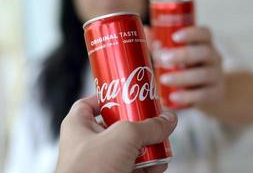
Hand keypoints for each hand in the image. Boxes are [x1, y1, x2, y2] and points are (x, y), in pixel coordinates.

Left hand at [56, 96, 177, 172]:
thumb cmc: (89, 170)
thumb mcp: (123, 136)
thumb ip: (148, 126)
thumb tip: (168, 120)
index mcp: (78, 126)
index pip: (91, 103)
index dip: (109, 96)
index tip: (128, 94)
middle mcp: (88, 144)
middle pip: (117, 126)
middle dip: (138, 124)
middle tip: (152, 119)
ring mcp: (100, 163)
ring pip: (128, 149)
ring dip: (148, 146)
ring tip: (162, 142)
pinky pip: (134, 168)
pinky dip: (148, 166)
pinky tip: (160, 164)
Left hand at [147, 26, 223, 109]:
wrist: (208, 94)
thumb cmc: (188, 69)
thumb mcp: (179, 56)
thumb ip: (162, 44)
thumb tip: (146, 31)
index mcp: (205, 44)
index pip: (204, 33)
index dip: (192, 33)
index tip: (174, 37)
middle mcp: (214, 58)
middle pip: (204, 52)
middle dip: (183, 54)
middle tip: (163, 58)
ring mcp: (217, 77)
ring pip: (204, 74)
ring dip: (182, 77)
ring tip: (163, 79)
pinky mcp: (215, 94)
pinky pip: (203, 95)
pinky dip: (187, 96)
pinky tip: (173, 97)